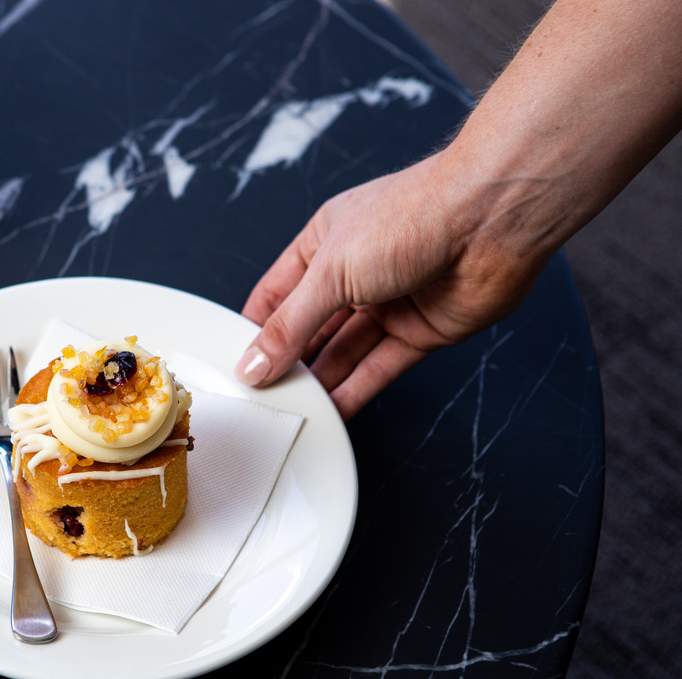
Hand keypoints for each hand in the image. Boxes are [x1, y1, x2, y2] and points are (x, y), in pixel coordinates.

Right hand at [235, 152, 548, 418]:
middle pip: (308, 329)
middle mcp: (353, 273)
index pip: (275, 296)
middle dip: (286, 361)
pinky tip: (332, 412)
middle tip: (261, 397)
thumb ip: (290, 325)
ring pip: (343, 352)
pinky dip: (356, 391)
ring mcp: (387, 303)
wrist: (492, 219)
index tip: (237, 366)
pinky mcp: (419, 330)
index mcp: (323, 243)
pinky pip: (379, 367)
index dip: (255, 330)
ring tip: (291, 410)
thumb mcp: (331, 272)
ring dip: (319, 381)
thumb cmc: (414, 216)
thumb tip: (254, 363)